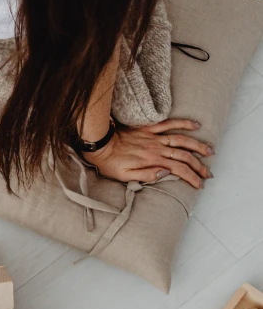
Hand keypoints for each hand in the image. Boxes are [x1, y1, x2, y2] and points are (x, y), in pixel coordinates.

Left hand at [83, 119, 212, 188]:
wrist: (99, 145)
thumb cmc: (109, 163)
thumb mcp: (125, 176)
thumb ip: (146, 175)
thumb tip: (166, 173)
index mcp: (152, 161)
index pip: (179, 170)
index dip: (191, 177)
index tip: (199, 184)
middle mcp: (156, 148)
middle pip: (184, 156)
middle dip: (199, 166)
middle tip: (208, 174)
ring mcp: (154, 137)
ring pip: (182, 140)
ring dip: (198, 146)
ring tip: (210, 152)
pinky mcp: (148, 128)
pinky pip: (169, 123)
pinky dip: (183, 123)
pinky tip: (195, 126)